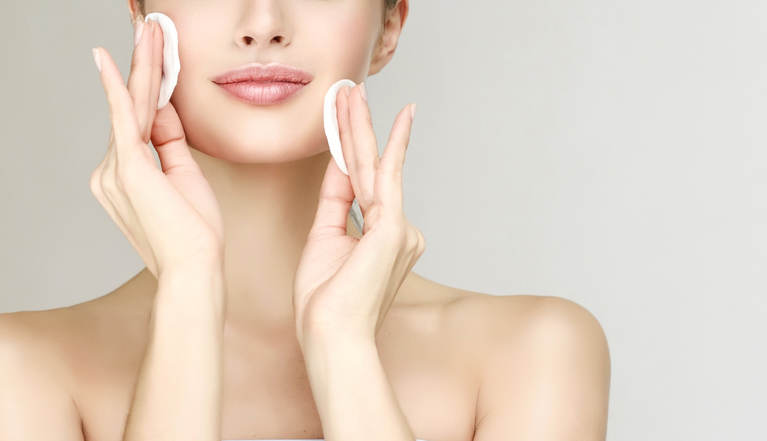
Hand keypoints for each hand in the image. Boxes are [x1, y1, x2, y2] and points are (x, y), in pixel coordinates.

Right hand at [90, 19, 224, 278]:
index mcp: (125, 175)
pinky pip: (125, 119)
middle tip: (148, 28)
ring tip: (150, 31)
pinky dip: (121, 89)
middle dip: (143, 65)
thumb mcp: (184, 176)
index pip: (138, 120)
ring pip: (134, 107)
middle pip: (132, 107)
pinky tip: (113, 63)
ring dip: (143, 66)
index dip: (148, 86)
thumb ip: (169, 141)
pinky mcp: (128, 168)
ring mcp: (116, 169)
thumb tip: (163, 109)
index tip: (154, 58)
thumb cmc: (194, 231)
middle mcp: (111, 170)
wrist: (195, 265)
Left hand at [292, 83, 424, 343]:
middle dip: (360, 127)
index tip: (349, 120)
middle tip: (352, 91)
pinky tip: (383, 119)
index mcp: (385, 235)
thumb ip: (337, 200)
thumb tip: (340, 164)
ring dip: (360, 127)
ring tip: (351, 92)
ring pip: (374, 166)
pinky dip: (379, 146)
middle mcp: (400, 229)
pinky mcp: (395, 228)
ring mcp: (401, 228)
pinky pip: (382, 178)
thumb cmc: (325, 300)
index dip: (353, 149)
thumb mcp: (325, 238)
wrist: (331, 333)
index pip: (365, 182)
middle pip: (373, 168)